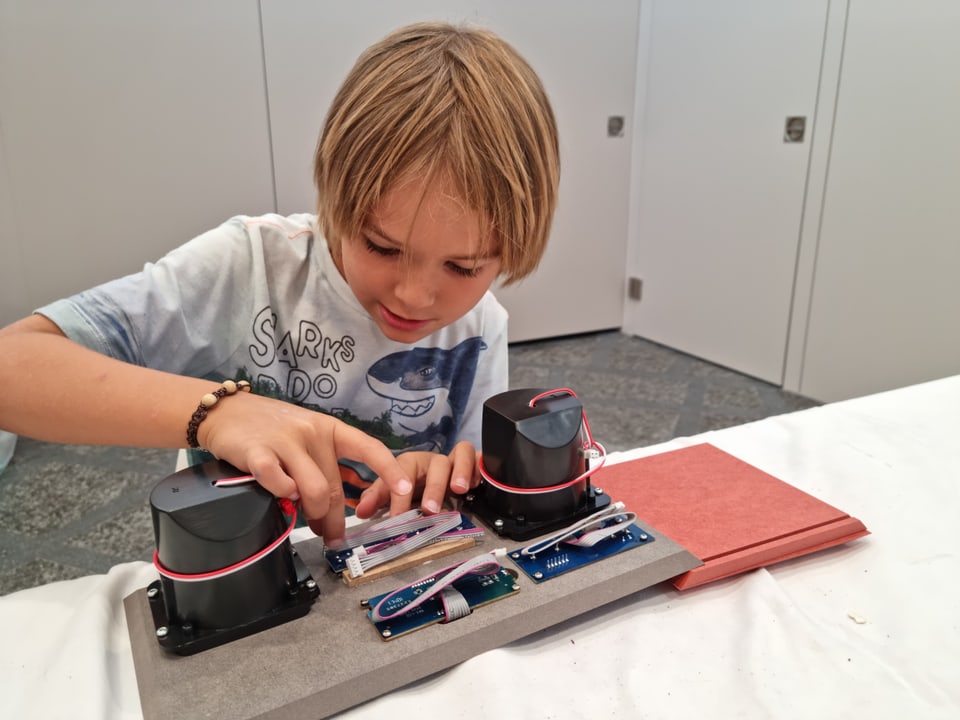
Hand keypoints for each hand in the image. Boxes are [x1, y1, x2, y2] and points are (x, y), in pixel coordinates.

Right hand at [197, 392, 410, 545]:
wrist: (226, 411)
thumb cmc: (271, 428)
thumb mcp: (308, 436)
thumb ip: (325, 464)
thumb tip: (346, 503)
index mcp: (329, 429)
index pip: (368, 448)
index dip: (389, 470)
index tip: (404, 490)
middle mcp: (311, 433)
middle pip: (335, 486)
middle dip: (337, 520)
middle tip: (334, 538)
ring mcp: (285, 442)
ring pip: (314, 491)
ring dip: (313, 516)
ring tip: (309, 524)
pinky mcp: (257, 453)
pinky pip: (280, 484)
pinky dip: (283, 496)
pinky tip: (281, 497)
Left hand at [354, 441, 480, 518]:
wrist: (442, 478)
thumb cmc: (416, 485)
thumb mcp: (393, 491)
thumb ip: (378, 498)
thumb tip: (361, 511)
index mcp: (410, 465)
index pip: (402, 472)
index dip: (397, 493)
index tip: (397, 517)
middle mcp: (432, 461)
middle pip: (434, 463)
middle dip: (433, 486)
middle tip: (430, 509)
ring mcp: (454, 461)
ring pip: (459, 453)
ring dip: (459, 471)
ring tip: (459, 490)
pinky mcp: (472, 463)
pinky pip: (476, 457)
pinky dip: (476, 469)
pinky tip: (474, 485)